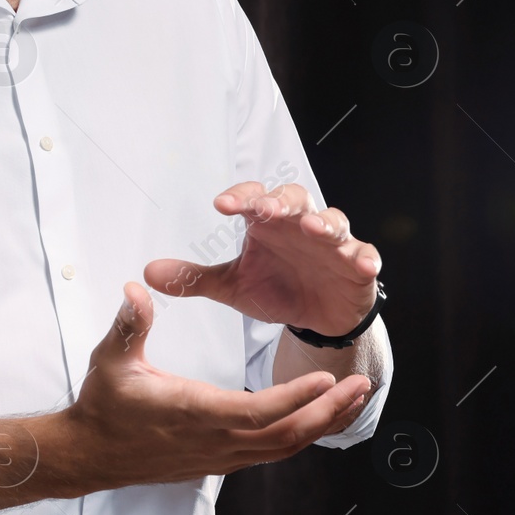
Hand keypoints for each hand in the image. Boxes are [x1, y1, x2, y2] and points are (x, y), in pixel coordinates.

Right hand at [55, 283, 372, 490]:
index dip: (297, 397)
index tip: (327, 377)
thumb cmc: (104, 406)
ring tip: (352, 397)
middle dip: (329, 411)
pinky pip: (272, 452)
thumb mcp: (111, 360)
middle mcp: (215, 441)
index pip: (258, 411)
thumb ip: (130, 324)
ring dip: (323, 423)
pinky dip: (302, 434)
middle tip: (360, 384)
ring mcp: (221, 456)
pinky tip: (319, 417)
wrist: (91, 453)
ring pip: (285, 447)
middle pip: (287, 435)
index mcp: (195, 412)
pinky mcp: (221, 461)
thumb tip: (136, 289)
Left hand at [143, 181, 380, 336]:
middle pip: (295, 200)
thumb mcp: (233, 286)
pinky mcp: (358, 265)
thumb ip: (195, 278)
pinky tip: (363, 265)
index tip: (221, 206)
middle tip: (266, 209)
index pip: (254, 199)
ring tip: (313, 230)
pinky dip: (365, 258)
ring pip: (332, 222)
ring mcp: (333, 244)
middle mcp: (301, 225)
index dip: (241, 198)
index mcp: (269, 224)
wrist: (315, 316)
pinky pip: (366, 256)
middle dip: (282, 203)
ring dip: (324, 224)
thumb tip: (148, 273)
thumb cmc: (277, 288)